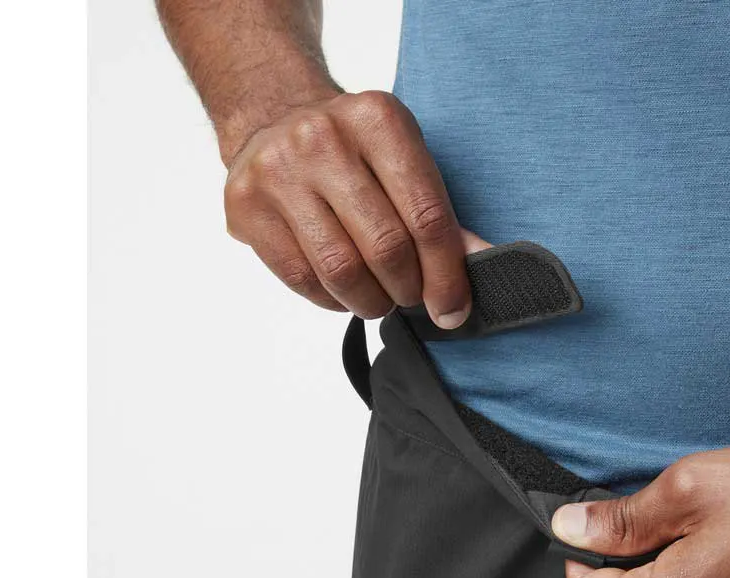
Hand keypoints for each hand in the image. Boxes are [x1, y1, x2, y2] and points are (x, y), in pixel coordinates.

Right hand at [223, 89, 488, 325]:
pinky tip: (341, 291)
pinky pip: (302, 279)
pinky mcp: (245, 205)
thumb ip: (440, 215)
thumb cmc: (353, 151)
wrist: (272, 116)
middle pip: (385, 248)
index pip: (425, 215)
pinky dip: (331, 300)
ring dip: (370, 301)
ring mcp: (277, 171)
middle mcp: (323, 138)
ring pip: (341, 271)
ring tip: (377, 298)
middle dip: (407, 290)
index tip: (452, 308)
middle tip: (408, 296)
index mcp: (377, 119)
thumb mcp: (403, 161)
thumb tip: (483, 264)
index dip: (445, 274)